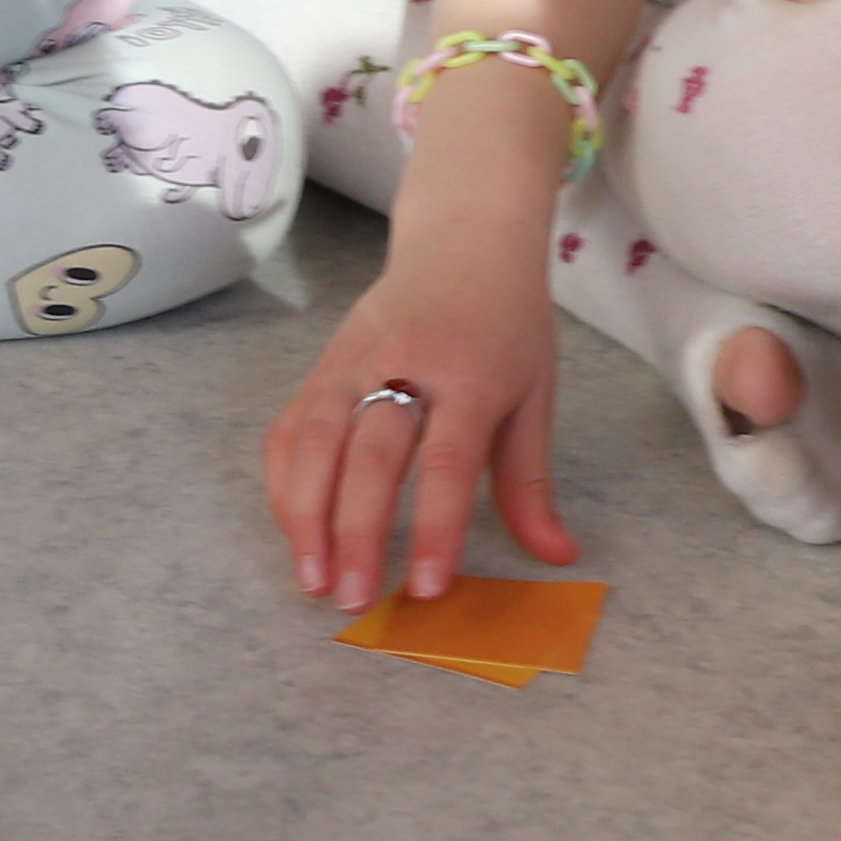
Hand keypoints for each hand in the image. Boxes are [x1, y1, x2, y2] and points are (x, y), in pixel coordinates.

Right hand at [267, 205, 580, 606]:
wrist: (462, 240)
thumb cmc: (506, 324)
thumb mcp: (535, 396)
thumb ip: (531, 483)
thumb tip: (557, 556)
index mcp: (469, 377)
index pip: (446, 463)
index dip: (434, 528)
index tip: (425, 589)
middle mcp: (402, 366)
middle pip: (368, 457)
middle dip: (355, 534)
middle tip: (352, 600)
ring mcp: (351, 363)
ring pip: (311, 442)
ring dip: (304, 516)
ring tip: (311, 579)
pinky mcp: (319, 367)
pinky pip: (287, 430)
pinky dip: (283, 485)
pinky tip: (296, 532)